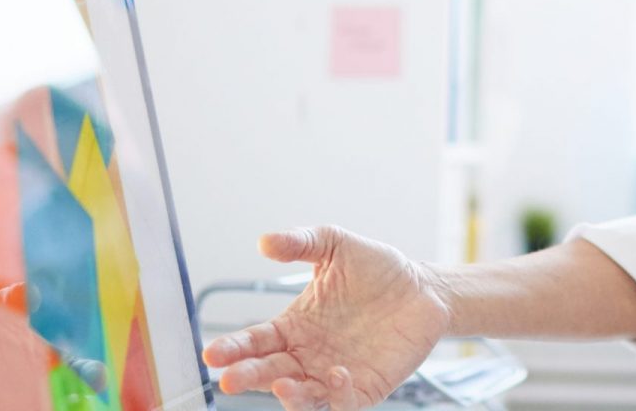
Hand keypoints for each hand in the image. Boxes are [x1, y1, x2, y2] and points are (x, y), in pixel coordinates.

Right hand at [202, 226, 452, 409]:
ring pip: (302, 396)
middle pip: (269, 373)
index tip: (212, 353)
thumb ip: (300, 243)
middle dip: (248, 377)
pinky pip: (345, 402)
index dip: (233, 349)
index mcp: (293, 326)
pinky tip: (336, 375)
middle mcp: (308, 355)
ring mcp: (335, 374)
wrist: (423, 287)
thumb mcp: (334, 246)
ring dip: (289, 395)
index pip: (255, 342)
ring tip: (281, 385)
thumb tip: (265, 241)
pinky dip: (337, 394)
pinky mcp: (365, 387)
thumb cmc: (376, 268)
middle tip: (230, 379)